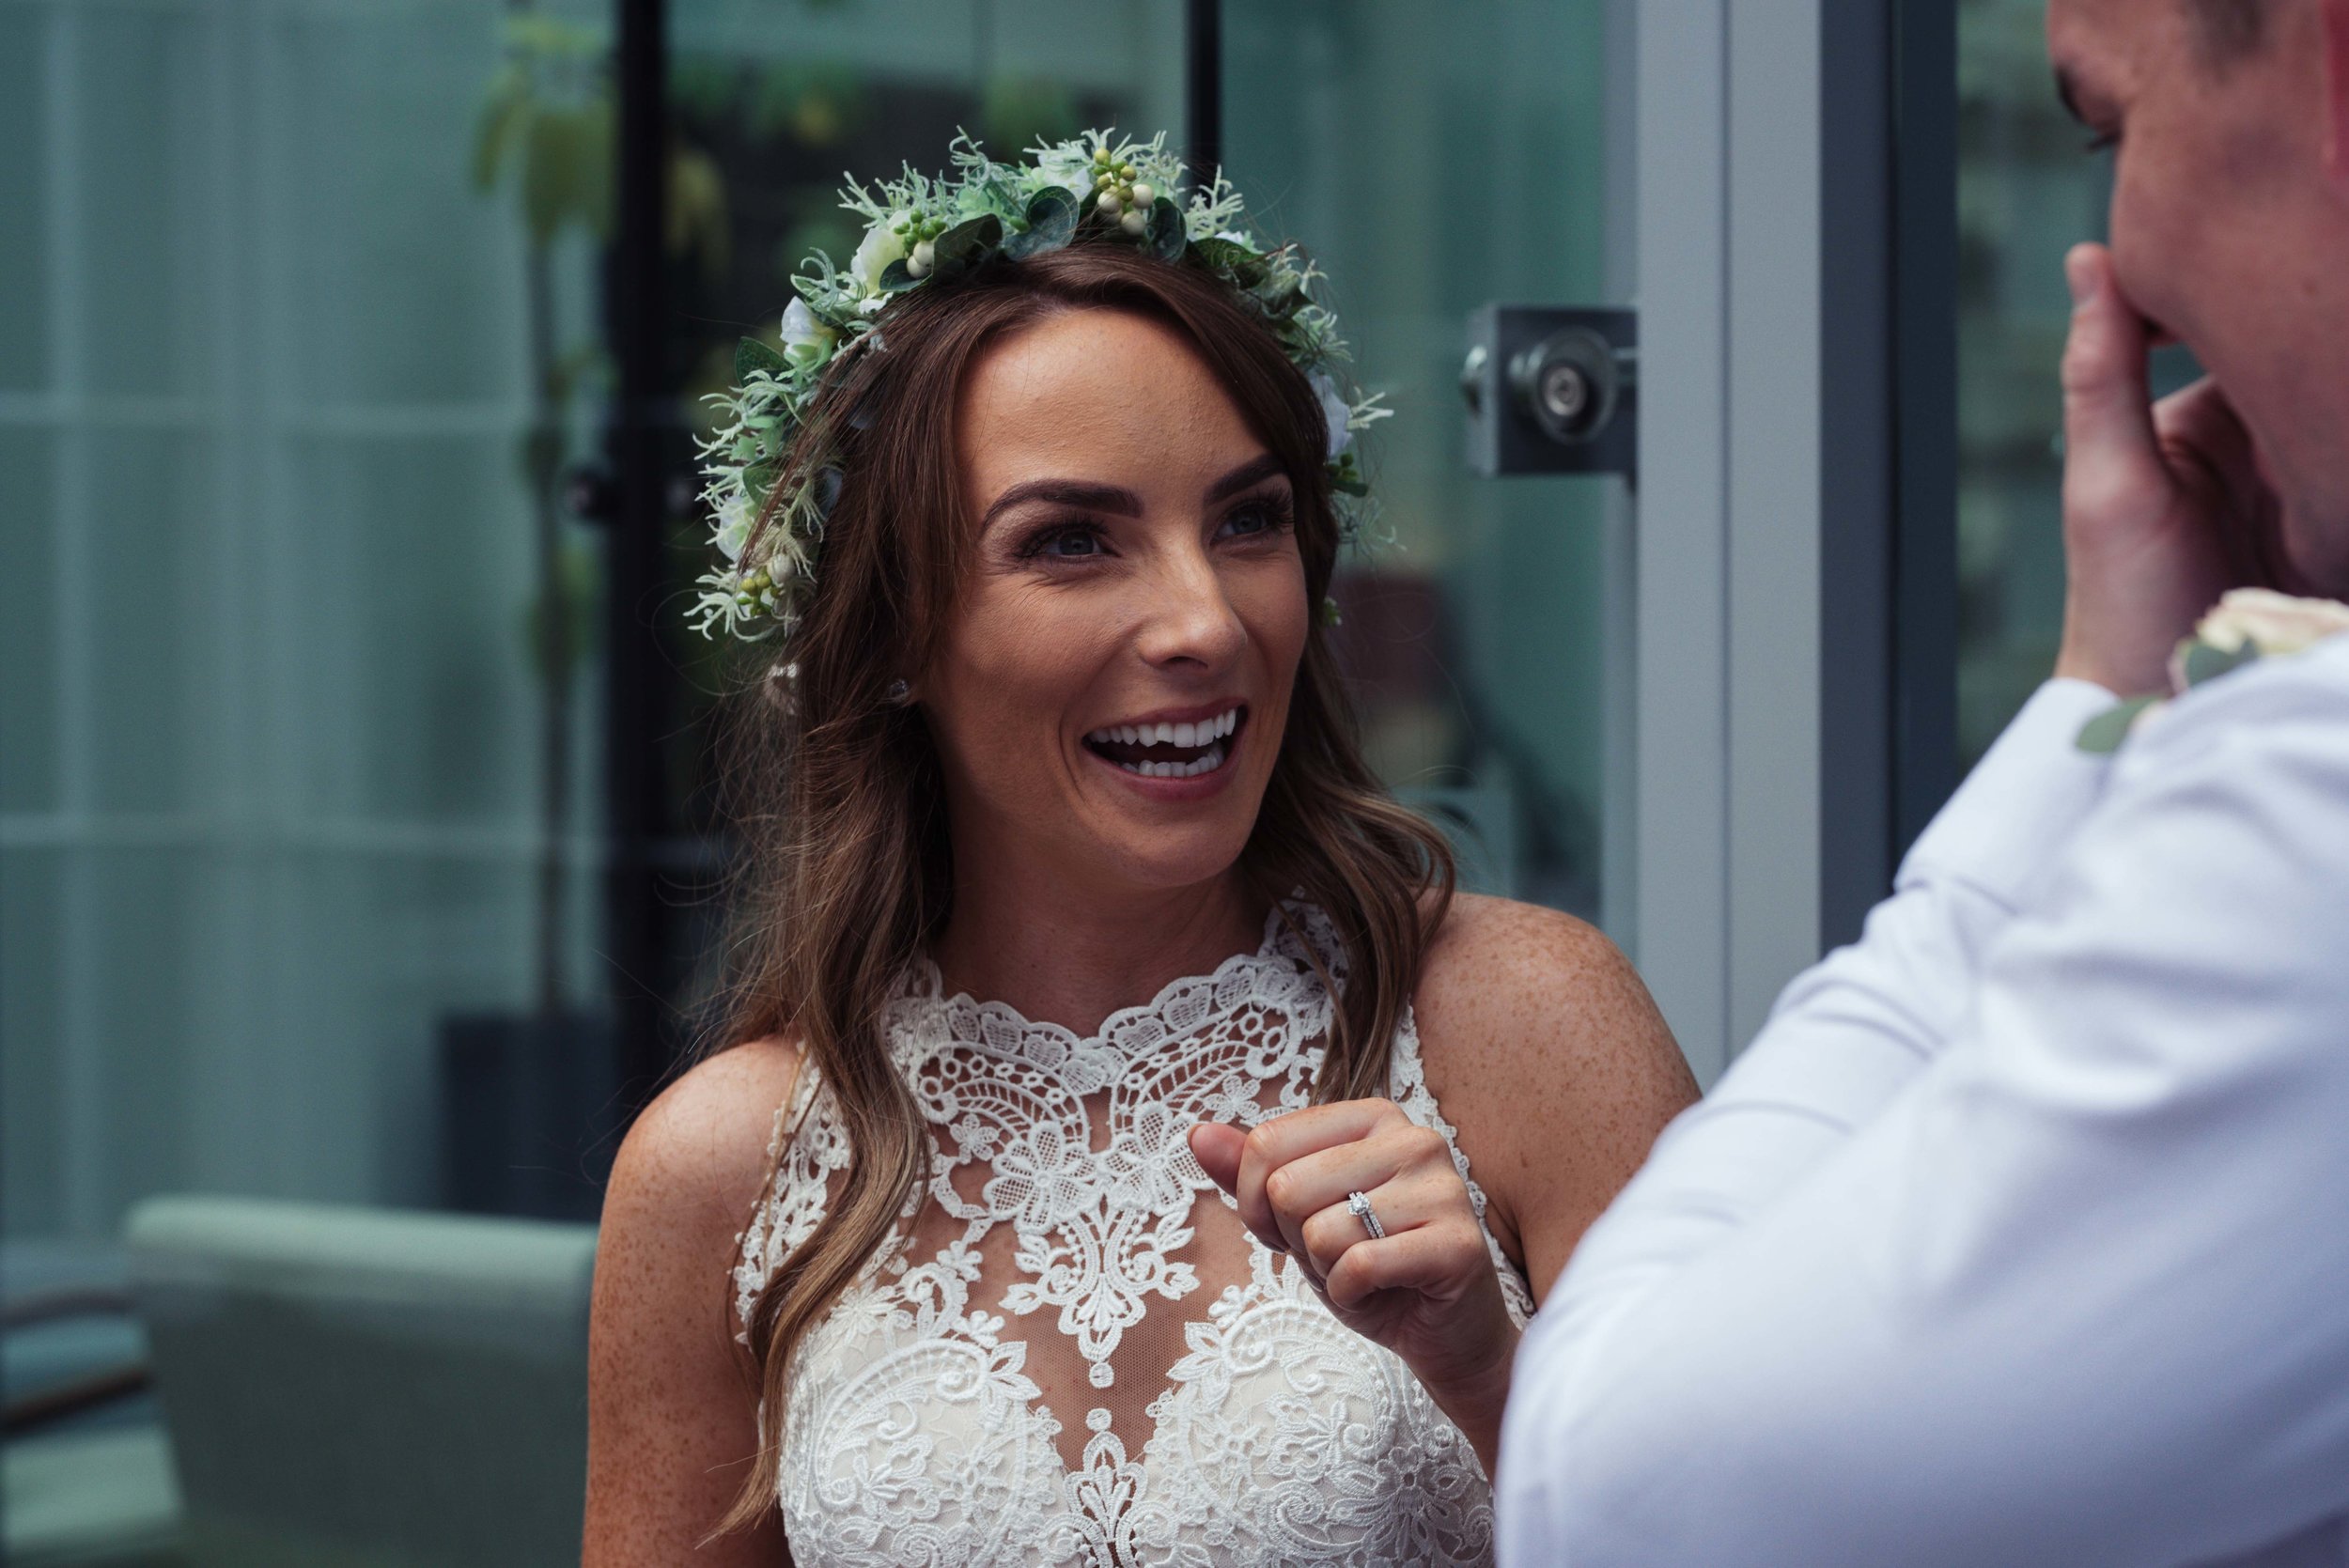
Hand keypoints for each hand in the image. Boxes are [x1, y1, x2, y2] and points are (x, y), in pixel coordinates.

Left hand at [1189, 1100, 1517, 1471]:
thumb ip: (1250, 1174)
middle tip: (1339, 1255)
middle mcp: (1413, 1139)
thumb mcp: (1298, 1218)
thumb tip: (1197, 1134)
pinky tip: (1381, 1293)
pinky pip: (1358, 1265)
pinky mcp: (1458, 1243)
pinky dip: (1350, 1294)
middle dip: (1295, 1240)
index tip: (1292, 1228)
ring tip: (1365, 1272)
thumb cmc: (1370, 1268)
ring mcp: (1443, 1187)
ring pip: (1320, 1230)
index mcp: (1372, 1118)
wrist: (1442, 1334)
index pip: (1267, 1143)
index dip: (1256, 1203)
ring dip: (1326, 1270)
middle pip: (1287, 1188)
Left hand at [2054, 243, 2296, 695]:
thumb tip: (2092, 256)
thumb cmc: (2120, 601)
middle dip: (2348, 327)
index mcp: (2209, 413)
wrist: (2162, 707)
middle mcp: (2271, 437)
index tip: (2330, 215)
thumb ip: (2104, 373)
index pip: (2265, 323)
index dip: (2298, 274)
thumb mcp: (2111, 484)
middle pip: (2329, 359)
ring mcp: (2322, 481)